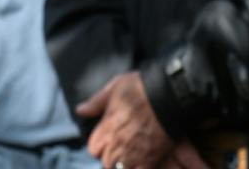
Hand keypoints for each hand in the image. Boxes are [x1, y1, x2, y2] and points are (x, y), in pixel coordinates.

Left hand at [78, 70, 209, 168]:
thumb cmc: (141, 88)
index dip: (100, 145)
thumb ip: (96, 102)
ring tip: (131, 155)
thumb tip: (80, 110)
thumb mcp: (115, 87)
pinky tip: (143, 160)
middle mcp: (117, 143)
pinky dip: (139, 167)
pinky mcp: (150, 158)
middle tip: (121, 147)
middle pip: (106, 162)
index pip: (94, 148)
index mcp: (107, 127)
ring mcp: (133, 152)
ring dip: (124, 163)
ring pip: (120, 168)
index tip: (107, 139)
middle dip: (111, 156)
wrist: (168, 94)